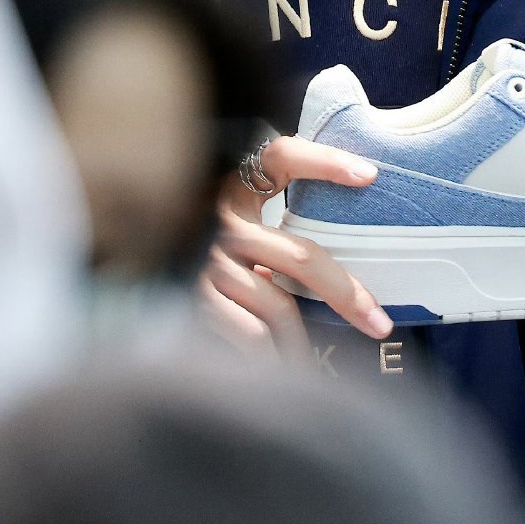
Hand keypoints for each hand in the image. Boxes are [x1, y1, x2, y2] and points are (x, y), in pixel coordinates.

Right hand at [197, 134, 393, 362]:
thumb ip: (277, 215)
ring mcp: (208, 261)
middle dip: (347, 294)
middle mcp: (223, 221)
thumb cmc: (213, 241)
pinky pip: (251, 335)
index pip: (282, 155)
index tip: (369, 174)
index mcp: (237, 185)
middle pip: (302, 258)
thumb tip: (348, 223)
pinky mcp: (193, 299)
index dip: (324, 161)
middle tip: (378, 324)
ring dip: (302, 341)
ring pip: (279, 307)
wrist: (145, 260)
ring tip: (314, 366)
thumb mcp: (237, 211)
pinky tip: (280, 368)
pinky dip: (271, 356)